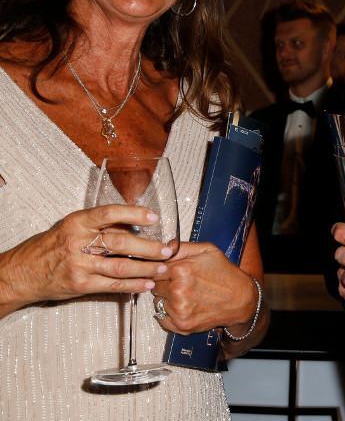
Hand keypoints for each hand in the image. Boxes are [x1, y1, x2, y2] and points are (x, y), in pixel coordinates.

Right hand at [0, 205, 169, 316]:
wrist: (22, 272)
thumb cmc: (50, 246)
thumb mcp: (72, 227)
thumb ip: (101, 226)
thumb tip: (134, 225)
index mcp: (78, 222)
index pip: (109, 213)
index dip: (134, 214)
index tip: (154, 217)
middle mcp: (78, 242)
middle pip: (120, 242)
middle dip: (149, 247)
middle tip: (167, 249)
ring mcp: (79, 265)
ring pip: (120, 266)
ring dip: (146, 268)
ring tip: (163, 268)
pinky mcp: (81, 284)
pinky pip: (112, 285)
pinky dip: (133, 285)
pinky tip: (147, 284)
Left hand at [150, 241, 255, 334]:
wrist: (241, 300)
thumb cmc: (225, 274)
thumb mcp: (208, 251)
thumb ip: (182, 247)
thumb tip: (163, 247)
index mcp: (181, 270)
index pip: (155, 269)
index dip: (164, 270)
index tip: (171, 272)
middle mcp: (177, 290)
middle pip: (155, 286)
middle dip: (165, 283)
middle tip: (182, 283)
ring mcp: (178, 309)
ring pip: (158, 302)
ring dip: (167, 298)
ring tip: (187, 295)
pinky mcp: (181, 325)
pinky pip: (162, 318)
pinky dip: (169, 313)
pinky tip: (185, 306)